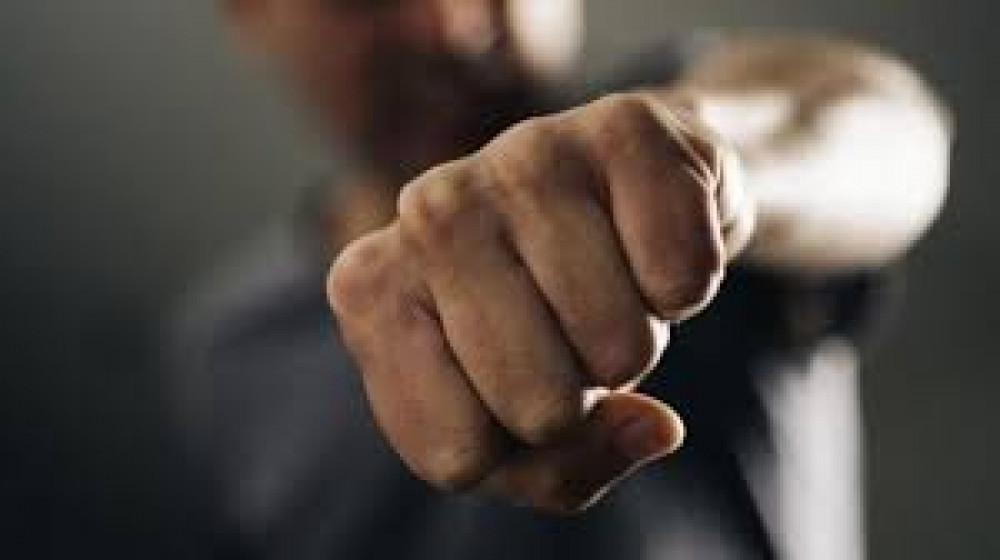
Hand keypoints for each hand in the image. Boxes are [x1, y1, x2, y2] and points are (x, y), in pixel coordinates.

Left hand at [328, 93, 750, 512]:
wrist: (615, 196)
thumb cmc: (545, 321)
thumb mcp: (519, 428)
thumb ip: (563, 469)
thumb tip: (656, 429)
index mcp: (369, 291)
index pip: (457, 455)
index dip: (516, 449)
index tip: (515, 384)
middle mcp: (426, 209)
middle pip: (538, 408)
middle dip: (582, 394)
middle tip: (569, 330)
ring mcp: (521, 154)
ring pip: (617, 348)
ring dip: (637, 339)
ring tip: (607, 281)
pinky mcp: (623, 124)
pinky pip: (682, 279)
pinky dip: (689, 283)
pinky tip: (649, 237)